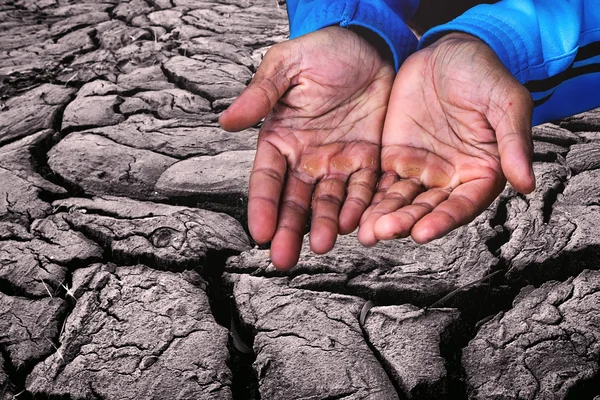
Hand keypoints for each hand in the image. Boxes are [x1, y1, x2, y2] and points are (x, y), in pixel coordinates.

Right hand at [219, 27, 394, 268]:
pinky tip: (355, 224)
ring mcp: (337, 162)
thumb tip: (226, 121)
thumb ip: (260, 95)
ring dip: (325, 225)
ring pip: (328, 202)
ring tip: (322, 245)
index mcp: (279, 139)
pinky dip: (359, 207)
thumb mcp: (285, 66)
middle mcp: (305, 158)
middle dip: (289, 229)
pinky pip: (363, 189)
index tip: (259, 232)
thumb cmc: (320, 51)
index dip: (263, 205)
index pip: (266, 179)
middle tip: (284, 259)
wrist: (367, 44)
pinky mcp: (367, 160)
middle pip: (294, 201)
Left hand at [358, 33, 534, 245]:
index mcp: (481, 172)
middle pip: (427, 209)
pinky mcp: (395, 158)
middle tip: (382, 232)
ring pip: (401, 200)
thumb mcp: (505, 102)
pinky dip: (369, 198)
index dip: (444, 220)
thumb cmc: (482, 74)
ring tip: (366, 231)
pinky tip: (354, 211)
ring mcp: (420, 170)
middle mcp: (450, 179)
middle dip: (405, 222)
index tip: (422, 233)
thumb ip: (514, 143)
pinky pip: (381, 182)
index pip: (462, 204)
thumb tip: (527, 185)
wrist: (445, 51)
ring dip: (384, 216)